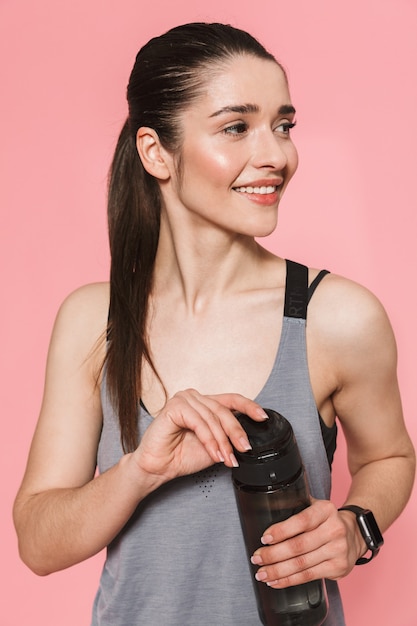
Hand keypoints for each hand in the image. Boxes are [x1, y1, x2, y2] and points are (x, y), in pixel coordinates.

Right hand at [132, 389, 267, 482]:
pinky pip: (199, 422)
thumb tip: (247, 437)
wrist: (158, 468)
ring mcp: (183, 399)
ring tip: (226, 458)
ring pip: (213, 418)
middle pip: (224, 411)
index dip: (249, 406)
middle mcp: (194, 397)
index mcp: (204, 403)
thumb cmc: (181, 456)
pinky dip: (209, 440)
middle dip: (236, 432)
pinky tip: (214, 453)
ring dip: (222, 441)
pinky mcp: (174, 406)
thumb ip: (227, 436)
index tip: (263, 417)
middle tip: (244, 449)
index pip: (231, 399)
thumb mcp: (214, 445)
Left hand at [250, 499, 362, 587]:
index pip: (301, 521)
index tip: (264, 538)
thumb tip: (267, 507)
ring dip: (278, 571)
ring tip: (262, 573)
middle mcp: (334, 530)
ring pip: (301, 564)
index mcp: (326, 510)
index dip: (281, 531)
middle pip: (298, 546)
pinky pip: (309, 576)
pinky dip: (289, 580)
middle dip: (273, 554)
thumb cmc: (327, 520)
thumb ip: (296, 505)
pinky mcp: (338, 568)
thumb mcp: (316, 506)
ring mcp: (338, 550)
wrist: (355, 535)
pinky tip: (276, 580)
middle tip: (257, 558)